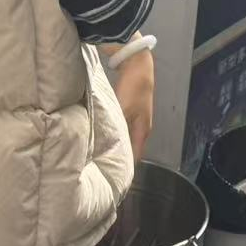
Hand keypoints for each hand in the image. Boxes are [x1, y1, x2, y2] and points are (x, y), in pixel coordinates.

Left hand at [101, 40, 155, 161]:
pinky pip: (122, 127)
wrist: (137, 64)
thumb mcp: (122, 110)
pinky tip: (104, 135)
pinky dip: (115, 133)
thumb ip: (115, 128)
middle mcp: (142, 127)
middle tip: (105, 171)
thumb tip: (105, 147)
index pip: (135, 157)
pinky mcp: (131, 108)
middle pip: (131, 149)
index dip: (127, 169)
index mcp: (142, 131)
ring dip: (117, 146)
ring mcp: (137, 117)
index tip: (115, 180)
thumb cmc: (132, 89)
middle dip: (120, 159)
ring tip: (102, 156)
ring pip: (126, 138)